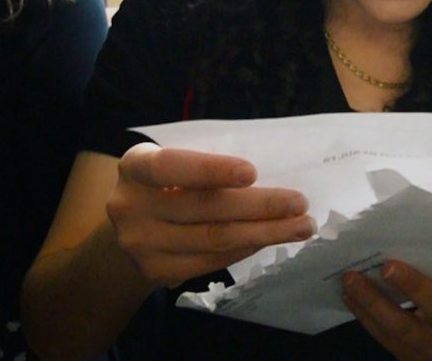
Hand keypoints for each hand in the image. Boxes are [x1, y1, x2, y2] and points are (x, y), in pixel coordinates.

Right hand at [107, 143, 316, 287]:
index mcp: (136, 166)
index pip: (171, 166)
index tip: (253, 172)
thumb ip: (205, 159)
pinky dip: (247, 248)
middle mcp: (130, 207)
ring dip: (264, 233)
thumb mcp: (174, 159)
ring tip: (301, 226)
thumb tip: (273, 167)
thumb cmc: (168, 180)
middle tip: (300, 203)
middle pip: (204, 208)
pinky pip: (212, 261)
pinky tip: (270, 239)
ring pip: (214, 240)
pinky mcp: (157, 272)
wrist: (130, 225)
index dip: (211, 170)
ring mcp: (140, 245)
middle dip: (260, 206)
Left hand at [342, 261, 431, 360]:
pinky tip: (350, 297)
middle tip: (385, 266)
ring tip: (351, 280)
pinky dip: (365, 315)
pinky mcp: (409, 357)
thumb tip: (407, 239)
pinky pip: (384, 337)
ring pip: (401, 327)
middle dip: (410, 287)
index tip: (418, 258)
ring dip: (372, 302)